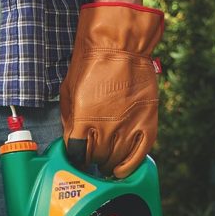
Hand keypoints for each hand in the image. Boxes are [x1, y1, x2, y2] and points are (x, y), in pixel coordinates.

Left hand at [59, 0, 162, 176]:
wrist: (120, 45)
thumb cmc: (91, 63)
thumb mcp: (68, 90)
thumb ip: (68, 118)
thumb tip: (70, 137)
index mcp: (82, 119)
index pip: (76, 153)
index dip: (75, 156)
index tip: (76, 155)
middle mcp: (105, 127)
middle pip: (96, 159)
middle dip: (91, 160)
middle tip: (92, 156)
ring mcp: (128, 127)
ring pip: (116, 160)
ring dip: (109, 164)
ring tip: (106, 162)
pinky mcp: (146, 124)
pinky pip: (139, 155)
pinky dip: (130, 166)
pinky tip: (123, 170)